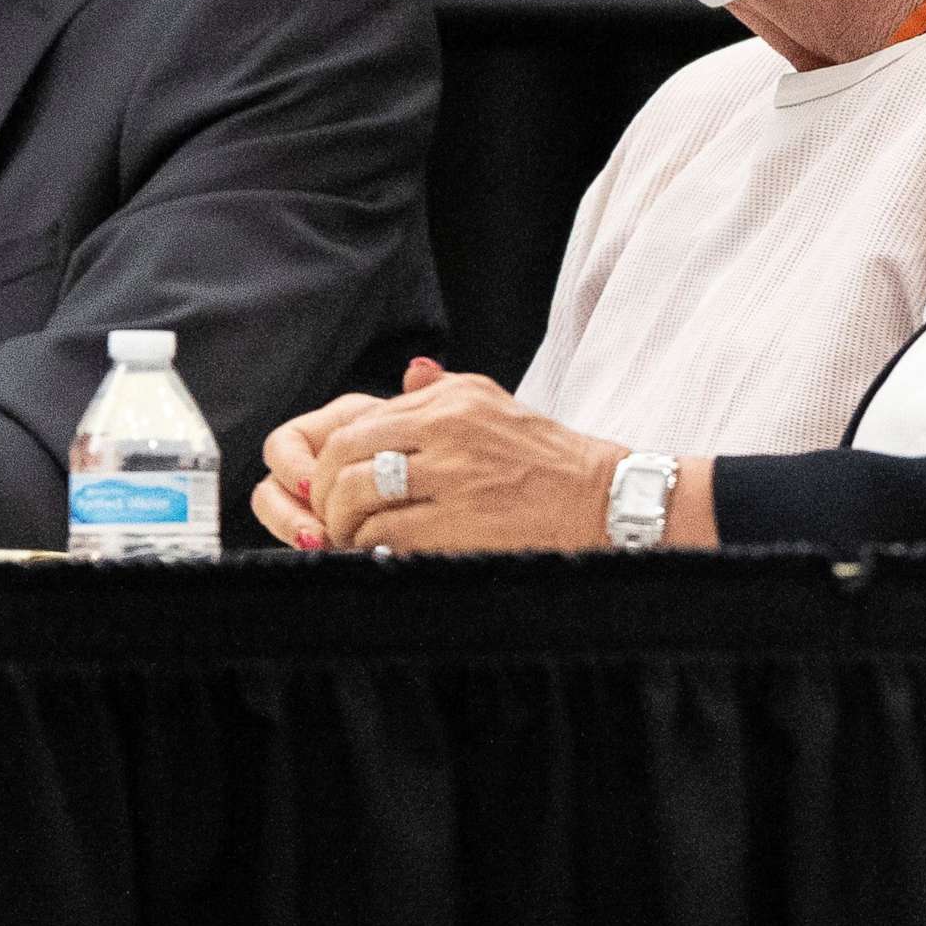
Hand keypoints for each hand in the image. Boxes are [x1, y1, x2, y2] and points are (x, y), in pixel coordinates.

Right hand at [251, 356, 445, 548]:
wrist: (461, 484)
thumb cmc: (443, 447)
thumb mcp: (433, 421)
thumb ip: (425, 396)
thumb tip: (420, 368)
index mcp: (337, 427)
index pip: (284, 444)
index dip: (291, 467)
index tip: (311, 487)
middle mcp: (321, 461)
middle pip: (271, 485)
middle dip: (285, 512)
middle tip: (316, 532)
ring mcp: (320, 499)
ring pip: (279, 515)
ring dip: (294, 530)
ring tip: (323, 544)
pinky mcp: (328, 528)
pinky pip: (305, 539)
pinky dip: (314, 546)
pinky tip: (338, 554)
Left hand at [309, 370, 627, 553]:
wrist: (599, 498)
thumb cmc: (547, 458)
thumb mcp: (498, 404)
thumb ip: (446, 389)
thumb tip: (410, 372)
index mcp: (452, 400)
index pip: (362, 421)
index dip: (333, 457)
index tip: (335, 482)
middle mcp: (446, 429)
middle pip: (347, 453)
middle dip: (326, 489)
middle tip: (331, 513)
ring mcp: (451, 475)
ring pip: (357, 495)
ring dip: (343, 523)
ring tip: (351, 537)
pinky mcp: (456, 521)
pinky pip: (385, 533)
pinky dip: (371, 546)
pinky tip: (381, 552)